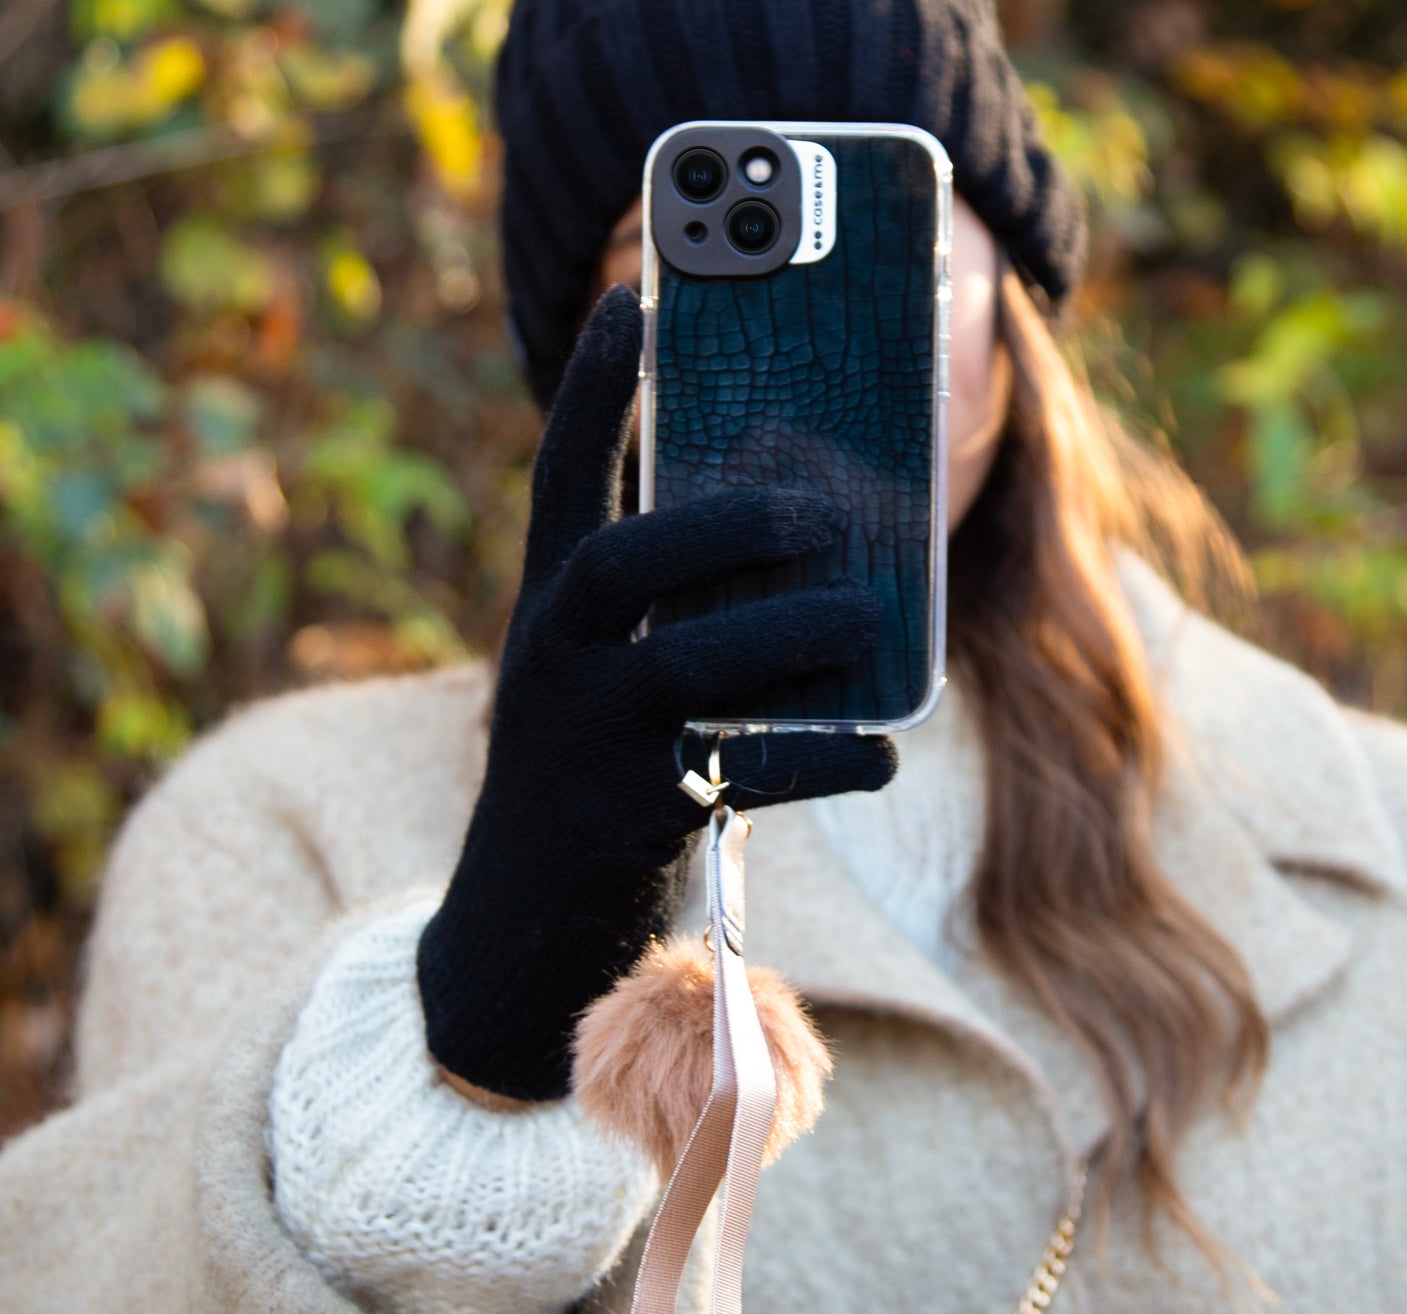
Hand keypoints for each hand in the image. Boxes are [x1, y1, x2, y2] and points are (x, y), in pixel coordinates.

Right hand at [417, 285, 897, 1101]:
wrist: (523, 926)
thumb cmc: (591, 773)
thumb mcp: (601, 677)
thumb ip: (666, 609)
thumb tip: (801, 537)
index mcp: (546, 612)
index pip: (558, 480)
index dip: (595, 389)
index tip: (634, 294)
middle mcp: (551, 666)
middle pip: (617, 564)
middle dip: (716, 522)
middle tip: (814, 511)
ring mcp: (585, 747)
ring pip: (683, 667)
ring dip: (784, 632)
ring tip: (866, 613)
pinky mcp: (630, 821)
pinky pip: (743, 777)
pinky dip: (822, 759)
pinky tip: (883, 753)